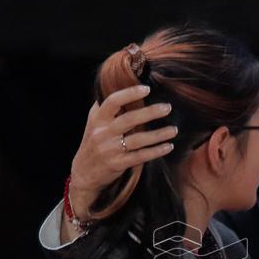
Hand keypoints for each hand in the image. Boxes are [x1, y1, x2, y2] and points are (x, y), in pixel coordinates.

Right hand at [67, 85, 177, 219]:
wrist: (84, 172)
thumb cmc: (93, 143)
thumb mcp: (93, 123)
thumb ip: (105, 108)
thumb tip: (119, 86)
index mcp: (98, 120)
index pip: (112, 101)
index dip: (129, 94)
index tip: (146, 89)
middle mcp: (103, 133)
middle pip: (129, 119)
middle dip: (150, 112)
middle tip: (167, 107)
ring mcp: (110, 149)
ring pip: (138, 139)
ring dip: (158, 134)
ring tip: (174, 130)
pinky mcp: (118, 164)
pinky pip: (140, 156)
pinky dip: (155, 151)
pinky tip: (168, 147)